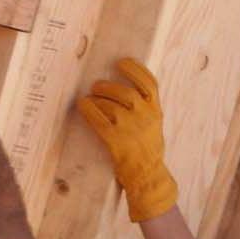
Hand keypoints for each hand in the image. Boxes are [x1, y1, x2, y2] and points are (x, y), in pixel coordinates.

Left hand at [75, 58, 178, 221]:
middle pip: (123, 91)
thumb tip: (123, 89)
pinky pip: (97, 117)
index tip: (122, 62)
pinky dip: (88, 108)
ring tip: (90, 99)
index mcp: (156, 111)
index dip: (134, 69)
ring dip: (96, 98)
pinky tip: (83, 105)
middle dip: (106, 86)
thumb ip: (145, 108)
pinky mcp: (115, 138)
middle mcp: (145, 116)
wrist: (147, 176)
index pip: (149, 83)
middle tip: (97, 87)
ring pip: (108, 103)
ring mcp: (130, 127)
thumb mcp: (154, 126)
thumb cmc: (148, 150)